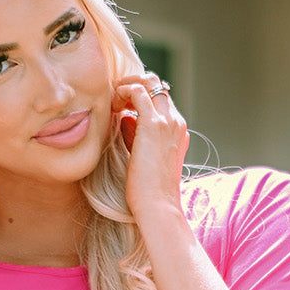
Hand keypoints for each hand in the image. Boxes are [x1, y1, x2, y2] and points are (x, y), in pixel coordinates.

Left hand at [111, 73, 189, 227]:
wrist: (157, 206)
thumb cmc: (147, 191)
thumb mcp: (142, 157)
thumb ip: (135, 135)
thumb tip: (124, 118)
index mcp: (177, 130)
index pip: (160, 99)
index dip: (139, 97)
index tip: (120, 107)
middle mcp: (176, 122)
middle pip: (157, 85)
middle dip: (133, 84)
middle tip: (114, 98)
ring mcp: (167, 122)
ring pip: (150, 82)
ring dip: (127, 85)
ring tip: (112, 101)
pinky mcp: (153, 124)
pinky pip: (138, 91)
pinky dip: (122, 91)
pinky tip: (112, 106)